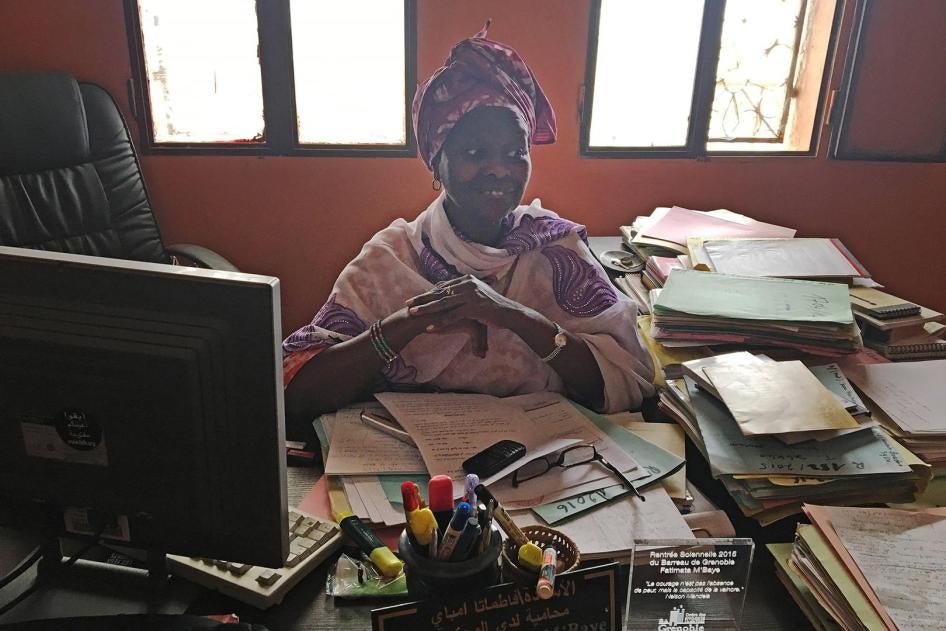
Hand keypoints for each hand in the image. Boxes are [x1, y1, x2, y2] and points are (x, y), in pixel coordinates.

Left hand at [405, 275, 526, 334]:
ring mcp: (471, 295)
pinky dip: (440, 322)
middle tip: (407, 304)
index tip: (415, 298)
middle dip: (422, 299)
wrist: (509, 313)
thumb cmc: (492, 306)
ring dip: (426, 309)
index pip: (443, 286)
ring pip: (443, 303)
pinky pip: (453, 316)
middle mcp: (467, 284)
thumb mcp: (476, 294)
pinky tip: (430, 328)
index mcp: (467, 280)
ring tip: (413, 313)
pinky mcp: (474, 307)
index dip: (428, 293)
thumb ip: (462, 291)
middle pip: (440, 292)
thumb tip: (445, 288)